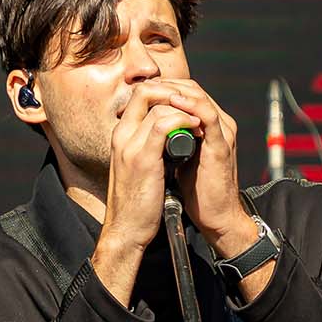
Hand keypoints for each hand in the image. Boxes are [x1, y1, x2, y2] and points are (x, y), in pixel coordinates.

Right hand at [91, 88, 197, 304]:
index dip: (165, 92)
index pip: (140, 96)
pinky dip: (182, 120)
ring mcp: (130, 145)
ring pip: (156, 103)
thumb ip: (151, 147)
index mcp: (121, 137)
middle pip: (145, 91)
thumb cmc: (137, 204)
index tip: (186, 102)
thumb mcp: (141, 168)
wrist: (126, 230)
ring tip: (200, 118)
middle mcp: (122, 135)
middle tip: (196, 103)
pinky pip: (162, 124)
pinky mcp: (142, 158)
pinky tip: (196, 127)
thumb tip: (173, 135)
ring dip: (183, 106)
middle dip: (174, 91)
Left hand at [126, 78, 255, 257]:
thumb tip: (146, 129)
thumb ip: (169, 139)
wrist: (216, 216)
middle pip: (193, 88)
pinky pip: (208, 116)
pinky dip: (190, 106)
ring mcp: (223, 132)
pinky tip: (173, 104)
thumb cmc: (197, 190)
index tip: (141, 90)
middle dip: (167, 84)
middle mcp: (218, 123)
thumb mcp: (178, 157)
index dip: (163, 87)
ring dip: (175, 90)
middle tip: (145, 85)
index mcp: (208, 125)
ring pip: (200, 96)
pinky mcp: (222, 144)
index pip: (186, 92)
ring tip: (155, 90)